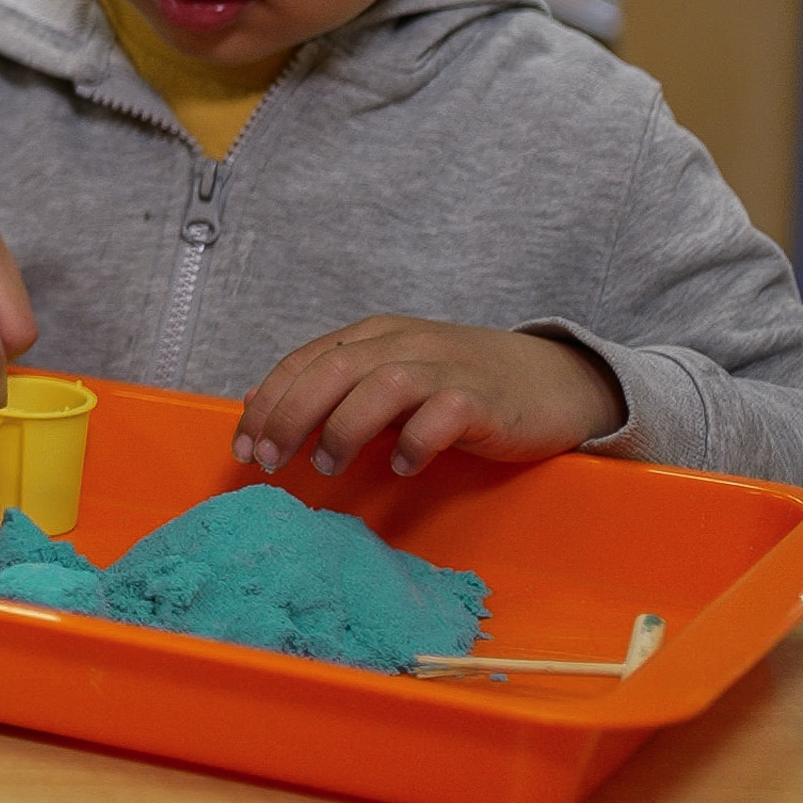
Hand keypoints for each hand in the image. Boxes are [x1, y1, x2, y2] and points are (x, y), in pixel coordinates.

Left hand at [234, 315, 626, 479]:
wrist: (556, 381)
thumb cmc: (464, 385)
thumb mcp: (393, 377)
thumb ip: (336, 390)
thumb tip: (262, 406)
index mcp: (376, 336)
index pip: (306, 360)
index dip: (268, 401)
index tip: (245, 445)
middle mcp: (405, 343)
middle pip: (333, 369)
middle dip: (290, 415)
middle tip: (270, 460)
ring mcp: (447, 367)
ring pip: (380, 385)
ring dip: (344, 428)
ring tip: (328, 465)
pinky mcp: (484, 399)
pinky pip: (441, 414)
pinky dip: (414, 442)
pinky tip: (402, 467)